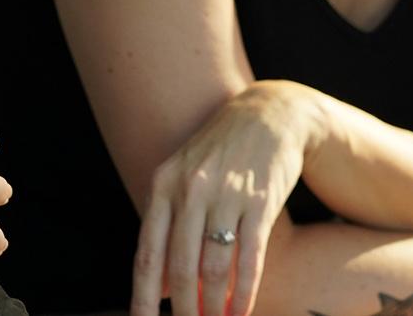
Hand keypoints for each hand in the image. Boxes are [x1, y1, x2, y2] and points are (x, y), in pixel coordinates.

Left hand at [132, 81, 323, 315]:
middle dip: (185, 310)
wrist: (269, 115)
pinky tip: (242, 311)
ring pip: (215, 267)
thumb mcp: (182, 181)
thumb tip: (161, 291)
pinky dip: (246, 291)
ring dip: (215, 306)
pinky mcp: (260, 201)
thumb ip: (167, 231)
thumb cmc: (219, 156)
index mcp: (163, 186)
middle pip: (180, 266)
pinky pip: (249, 258)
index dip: (143, 296)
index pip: (147, 253)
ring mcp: (225, 194)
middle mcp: (190, 190)